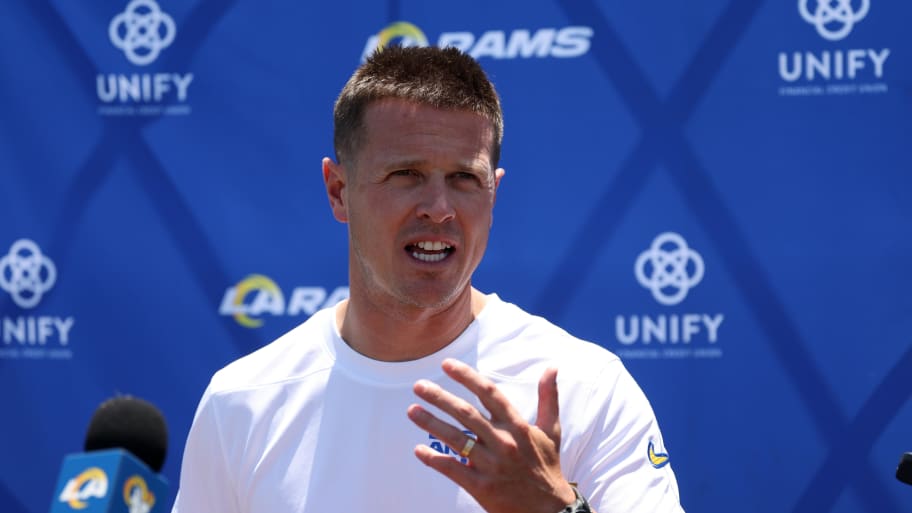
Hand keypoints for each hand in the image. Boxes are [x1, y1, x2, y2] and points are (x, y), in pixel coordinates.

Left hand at [407, 358, 576, 512]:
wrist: (549, 512)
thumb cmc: (547, 467)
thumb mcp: (551, 431)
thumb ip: (548, 398)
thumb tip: (552, 368)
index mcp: (518, 426)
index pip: (489, 394)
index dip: (467, 377)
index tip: (447, 365)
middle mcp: (503, 442)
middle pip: (466, 413)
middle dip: (440, 397)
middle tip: (418, 385)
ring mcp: (491, 465)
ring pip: (456, 439)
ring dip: (431, 423)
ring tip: (411, 411)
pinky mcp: (482, 487)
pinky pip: (453, 469)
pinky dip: (434, 460)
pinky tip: (418, 451)